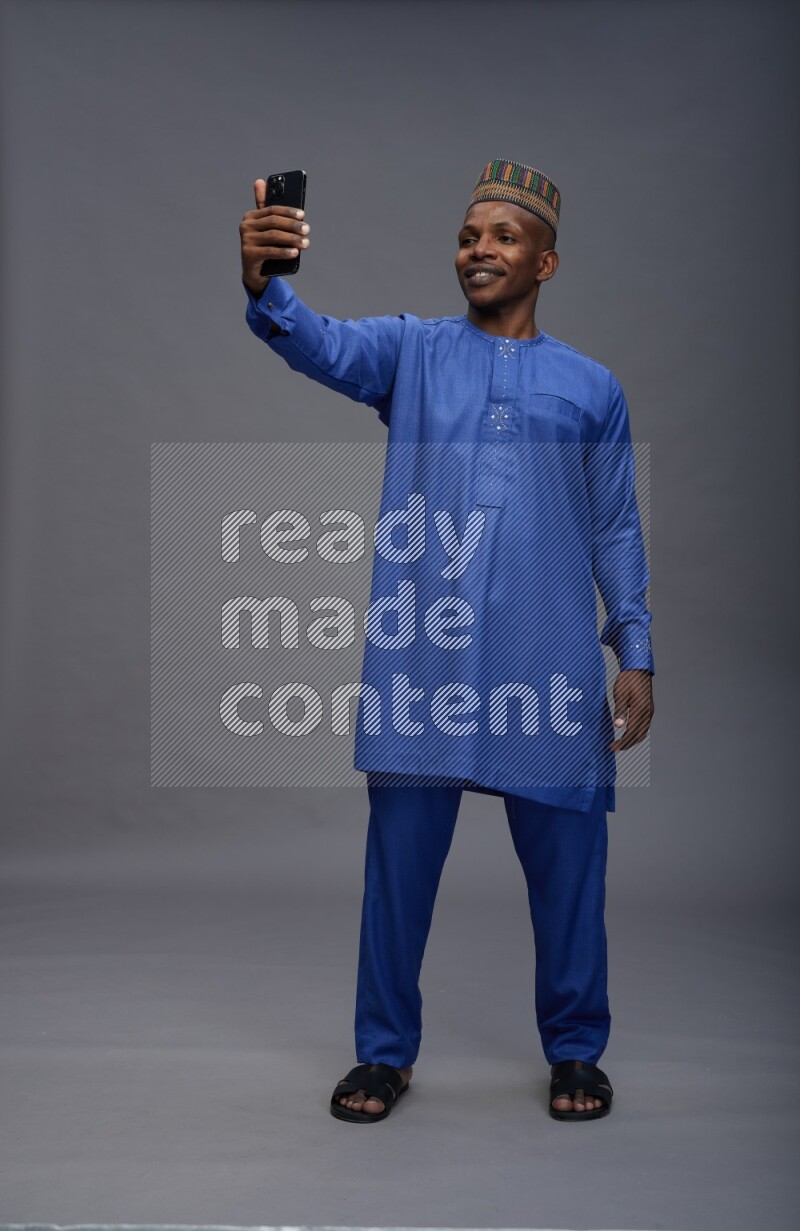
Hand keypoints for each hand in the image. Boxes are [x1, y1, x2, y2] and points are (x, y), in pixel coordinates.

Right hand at [239, 178, 310, 296]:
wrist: (255, 272)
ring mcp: (246, 240)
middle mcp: (245, 226)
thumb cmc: (264, 246)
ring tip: (305, 243)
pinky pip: (270, 251)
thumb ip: (266, 208)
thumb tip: (260, 181)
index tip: (303, 215)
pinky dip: (284, 252)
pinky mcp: (249, 254)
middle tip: (307, 230)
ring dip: (292, 239)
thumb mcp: (266, 228)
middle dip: (293, 226)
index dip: (288, 211)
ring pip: (273, 236)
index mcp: (251, 216)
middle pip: (274, 222)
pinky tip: (295, 252)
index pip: (272, 209)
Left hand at [609, 669, 653, 750]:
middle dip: (627, 744)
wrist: (637, 668)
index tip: (613, 747)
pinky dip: (637, 733)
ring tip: (621, 743)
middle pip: (639, 735)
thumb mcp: (620, 694)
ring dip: (633, 739)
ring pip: (643, 731)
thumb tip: (618, 726)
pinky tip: (629, 733)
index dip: (623, 742)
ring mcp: (650, 711)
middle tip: (615, 747)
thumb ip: (620, 711)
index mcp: (640, 709)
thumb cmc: (627, 680)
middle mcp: (648, 712)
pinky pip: (645, 726)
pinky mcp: (649, 708)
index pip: (632, 732)